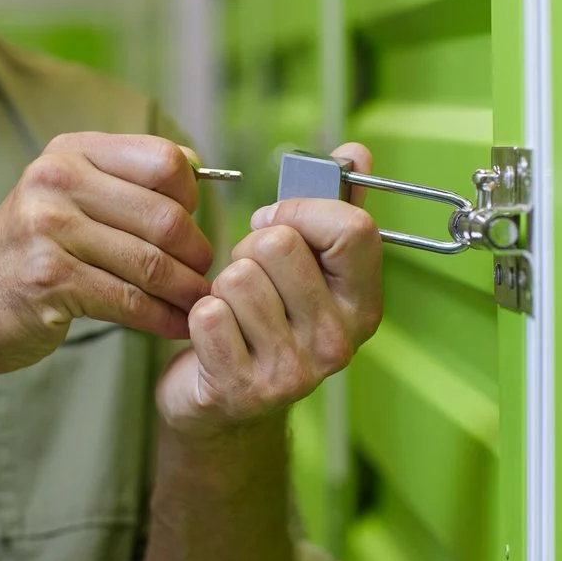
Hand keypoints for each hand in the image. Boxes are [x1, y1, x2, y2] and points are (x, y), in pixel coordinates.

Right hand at [0, 132, 213, 375]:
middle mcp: (56, 180)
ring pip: (151, 262)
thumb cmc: (29, 255)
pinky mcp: (49, 279)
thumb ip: (122, 181)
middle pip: (164, 216)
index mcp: (69, 153)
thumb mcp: (64, 199)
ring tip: (197, 305)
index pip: (163, 160)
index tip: (191, 228)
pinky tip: (173, 326)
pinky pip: (129, 300)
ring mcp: (48, 228)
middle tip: (203, 277)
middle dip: (196, 254)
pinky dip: (161, 318)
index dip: (191, 199)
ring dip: (186, 291)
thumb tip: (196, 169)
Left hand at [156, 143, 383, 439]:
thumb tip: (355, 151)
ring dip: (221, 287)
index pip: (352, 228)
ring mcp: (293, 371)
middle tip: (249, 281)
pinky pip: (206, 314)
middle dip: (249, 251)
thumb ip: (331, 208)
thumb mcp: (308, 269)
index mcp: (363, 304)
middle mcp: (338, 342)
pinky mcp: (241, 388)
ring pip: (237, 276)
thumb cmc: (265, 323)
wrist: (225, 408)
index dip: (301, 211)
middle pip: (280, 245)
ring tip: (232, 312)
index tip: (275, 223)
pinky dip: (198, 317)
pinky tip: (212, 338)